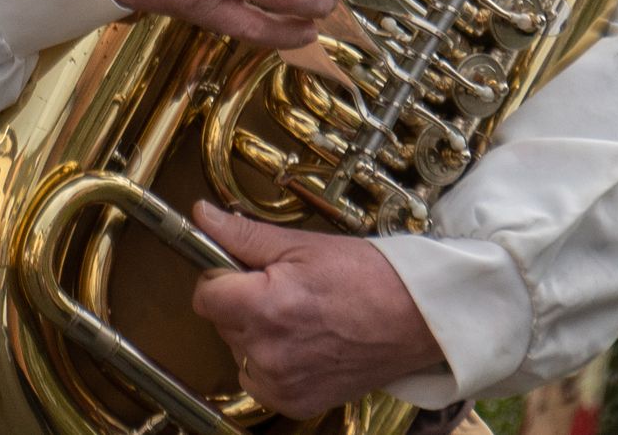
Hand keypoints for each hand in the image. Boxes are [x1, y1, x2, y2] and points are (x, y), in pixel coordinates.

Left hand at [188, 201, 444, 416]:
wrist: (416, 319)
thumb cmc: (366, 276)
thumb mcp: (303, 245)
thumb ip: (243, 236)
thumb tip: (201, 215)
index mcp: (266, 306)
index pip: (205, 296)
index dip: (222, 277)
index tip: (245, 271)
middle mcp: (268, 351)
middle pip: (222, 322)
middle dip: (243, 302)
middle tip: (285, 289)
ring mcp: (282, 383)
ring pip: (239, 350)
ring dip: (256, 333)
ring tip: (301, 316)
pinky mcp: (295, 403)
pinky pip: (259, 379)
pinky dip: (272, 363)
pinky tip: (304, 344)